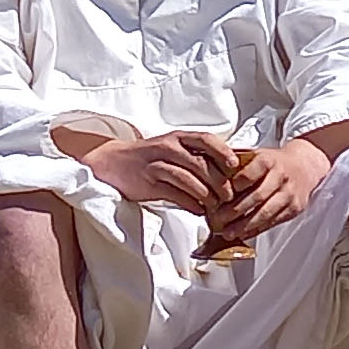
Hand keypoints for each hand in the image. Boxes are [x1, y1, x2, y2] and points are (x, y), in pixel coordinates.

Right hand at [81, 131, 237, 214]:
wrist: (114, 164)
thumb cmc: (149, 158)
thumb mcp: (172, 149)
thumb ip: (194, 156)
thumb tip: (226, 172)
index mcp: (177, 138)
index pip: (206, 139)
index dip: (223, 152)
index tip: (235, 167)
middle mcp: (167, 148)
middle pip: (200, 163)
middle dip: (219, 182)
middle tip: (230, 195)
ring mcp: (156, 165)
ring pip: (188, 179)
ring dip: (206, 195)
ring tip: (215, 206)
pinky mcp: (148, 183)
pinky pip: (174, 195)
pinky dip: (190, 204)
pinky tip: (199, 210)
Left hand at [207, 139, 331, 241]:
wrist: (304, 167)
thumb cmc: (274, 162)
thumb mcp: (258, 155)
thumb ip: (238, 164)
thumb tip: (211, 175)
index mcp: (268, 160)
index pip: (250, 173)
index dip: (235, 185)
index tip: (220, 195)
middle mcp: (281, 176)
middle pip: (257, 196)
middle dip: (235, 211)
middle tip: (218, 220)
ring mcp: (289, 194)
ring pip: (266, 212)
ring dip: (245, 225)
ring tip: (228, 232)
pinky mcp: (294, 208)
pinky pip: (274, 221)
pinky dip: (257, 229)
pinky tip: (243, 233)